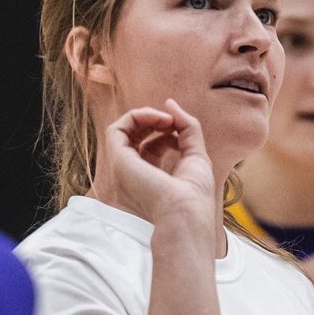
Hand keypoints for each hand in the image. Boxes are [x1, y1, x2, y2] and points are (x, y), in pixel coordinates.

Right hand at [104, 100, 216, 231]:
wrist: (186, 212)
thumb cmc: (194, 194)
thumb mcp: (196, 154)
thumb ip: (187, 127)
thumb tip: (170, 102)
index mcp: (151, 180)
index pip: (152, 146)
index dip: (168, 131)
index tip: (183, 131)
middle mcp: (133, 175)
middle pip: (136, 137)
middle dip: (155, 121)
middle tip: (172, 121)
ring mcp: (124, 168)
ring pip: (123, 130)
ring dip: (146, 116)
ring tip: (166, 119)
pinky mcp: (118, 161)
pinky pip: (117, 129)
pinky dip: (137, 116)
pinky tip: (158, 118)